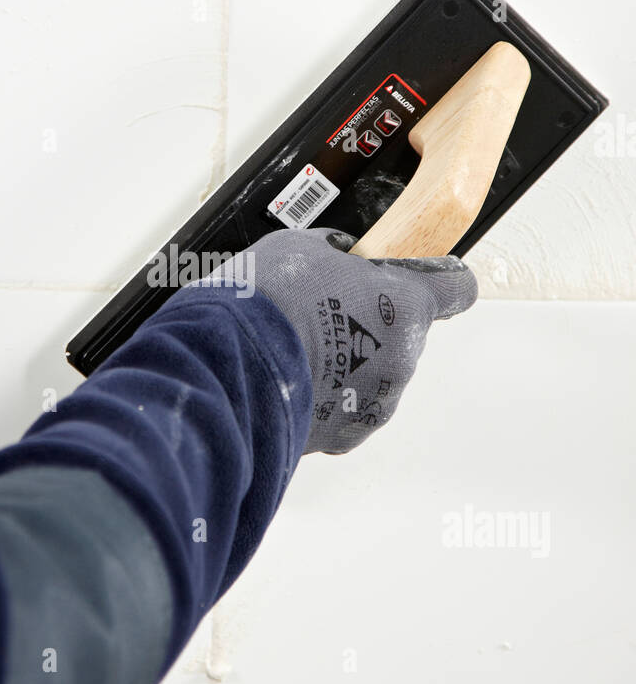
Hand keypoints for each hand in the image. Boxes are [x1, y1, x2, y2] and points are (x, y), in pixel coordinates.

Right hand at [205, 227, 477, 454]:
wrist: (225, 364)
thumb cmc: (268, 300)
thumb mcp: (303, 247)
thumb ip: (338, 257)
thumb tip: (340, 261)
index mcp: (405, 304)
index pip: (458, 289)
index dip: (440, 280)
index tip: (421, 279)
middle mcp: (403, 358)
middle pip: (404, 337)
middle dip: (371, 326)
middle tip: (323, 316)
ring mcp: (376, 402)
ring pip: (374, 377)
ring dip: (347, 366)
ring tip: (298, 353)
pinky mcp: (345, 435)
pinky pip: (343, 410)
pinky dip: (324, 399)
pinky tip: (290, 382)